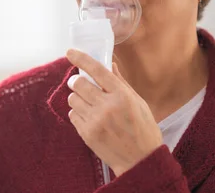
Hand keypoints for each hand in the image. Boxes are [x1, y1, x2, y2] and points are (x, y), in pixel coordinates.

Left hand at [66, 49, 162, 176]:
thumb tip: (110, 64)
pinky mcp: (87, 134)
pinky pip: (72, 115)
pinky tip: (89, 117)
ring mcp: (95, 121)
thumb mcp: (138, 102)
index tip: (70, 52)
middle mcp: (107, 106)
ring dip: (77, 97)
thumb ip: (121, 83)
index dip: (81, 58)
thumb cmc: (143, 130)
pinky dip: (78, 112)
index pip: (97, 70)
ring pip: (72, 99)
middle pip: (78, 83)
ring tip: (87, 103)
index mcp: (122, 95)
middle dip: (77, 80)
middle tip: (81, 83)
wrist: (140, 161)